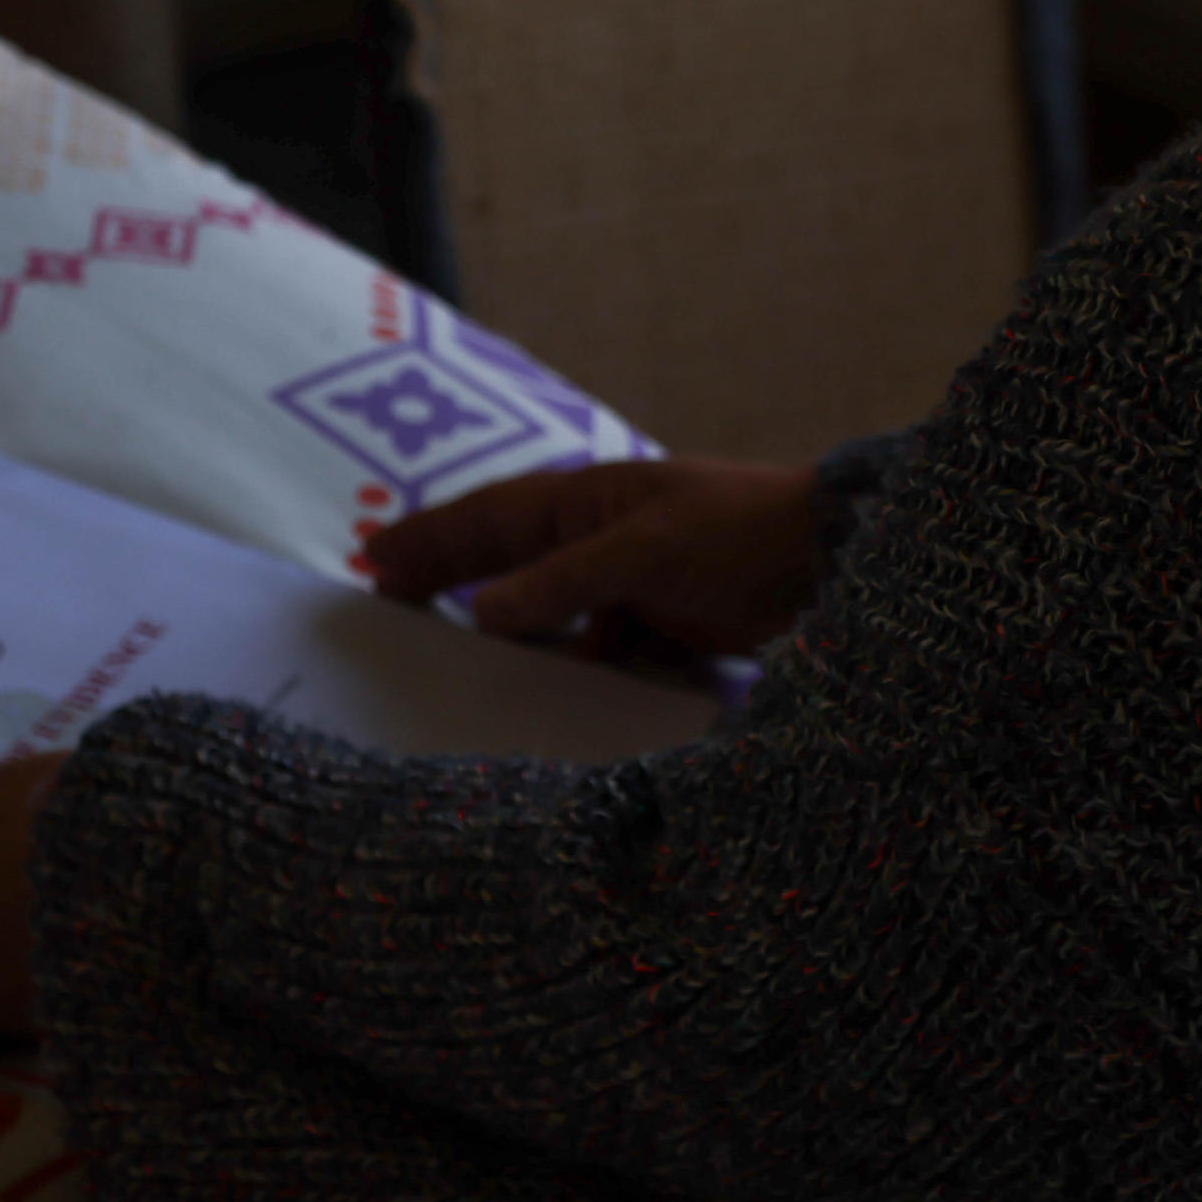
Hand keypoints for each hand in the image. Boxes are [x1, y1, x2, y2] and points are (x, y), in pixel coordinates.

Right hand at [367, 455, 824, 658]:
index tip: (375, 559)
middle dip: (447, 577)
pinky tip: (536, 697)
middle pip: (505, 563)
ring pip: (545, 612)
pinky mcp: (659, 629)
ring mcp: (628, 586)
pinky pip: (593, 652)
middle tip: (383, 604)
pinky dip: (563, 669)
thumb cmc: (737, 532)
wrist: (826, 556)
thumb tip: (482, 610)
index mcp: (586, 504)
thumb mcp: (645, 551)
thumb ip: (564, 582)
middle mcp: (598, 541)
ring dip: (500, 633)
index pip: (489, 520)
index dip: (432, 538)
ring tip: (445, 661)